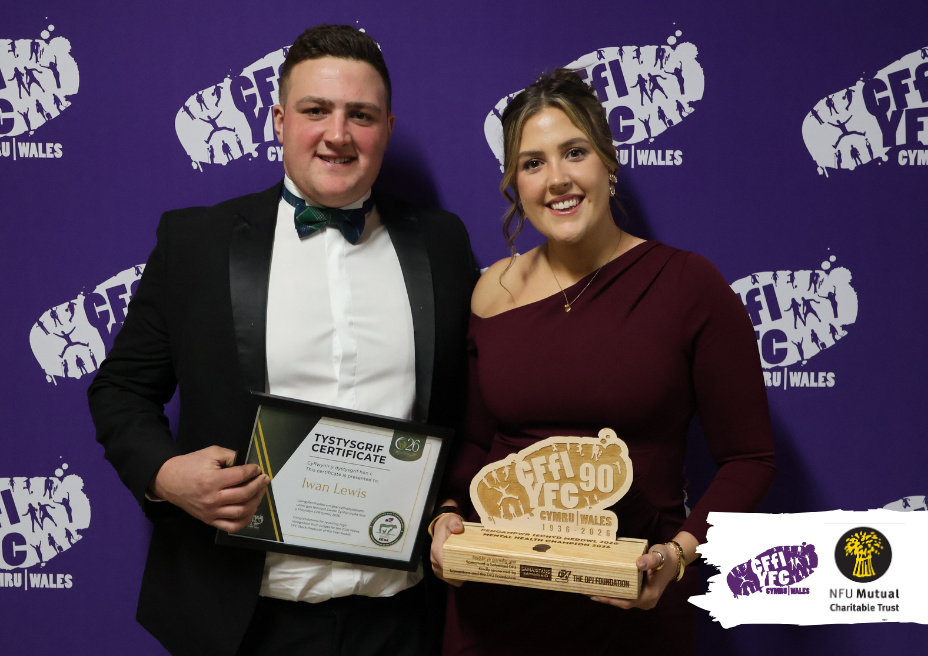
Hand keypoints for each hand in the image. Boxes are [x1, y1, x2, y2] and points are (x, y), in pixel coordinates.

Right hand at [149, 446, 268, 531]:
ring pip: (241, 511)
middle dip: (258, 485)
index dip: (252, 471)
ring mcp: (211, 513)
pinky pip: (231, 526)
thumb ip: (230, 456)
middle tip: (264, 479)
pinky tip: (251, 509)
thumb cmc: (190, 465)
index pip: (240, 477)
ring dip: (255, 501)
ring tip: (260, 491)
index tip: (258, 468)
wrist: (168, 481)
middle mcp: (212, 499)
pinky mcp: (209, 520)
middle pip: (244, 495)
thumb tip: (248, 463)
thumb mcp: (210, 453)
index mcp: (211, 481)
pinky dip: (245, 520)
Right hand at [430, 512, 464, 586]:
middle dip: (458, 576)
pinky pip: (445, 576)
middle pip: (446, 573)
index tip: (467, 573)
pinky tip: (462, 577)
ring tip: (468, 577)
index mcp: (437, 549)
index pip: (444, 566)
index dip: (455, 571)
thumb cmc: (449, 523)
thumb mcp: (452, 520)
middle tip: (471, 576)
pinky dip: (453, 578)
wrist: (443, 525)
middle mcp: (434, 558)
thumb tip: (458, 528)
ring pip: (445, 576)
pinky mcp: (438, 565)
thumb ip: (455, 523)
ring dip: (456, 578)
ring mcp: (435, 563)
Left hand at [591, 543, 677, 609]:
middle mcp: (647, 601)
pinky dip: (615, 592)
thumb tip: (638, 564)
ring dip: (608, 596)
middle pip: (623, 602)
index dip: (611, 599)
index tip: (596, 594)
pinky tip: (602, 586)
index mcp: (650, 594)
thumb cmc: (665, 557)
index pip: (627, 601)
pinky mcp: (641, 594)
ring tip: (590, 589)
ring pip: (624, 600)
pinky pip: (626, 596)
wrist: (673, 560)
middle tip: (586, 591)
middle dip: (606, 598)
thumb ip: (650, 559)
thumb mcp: (658, 555)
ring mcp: (644, 599)